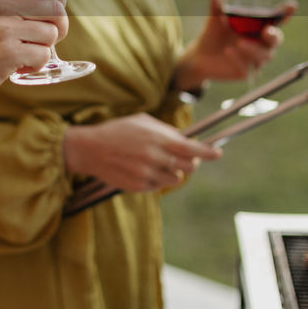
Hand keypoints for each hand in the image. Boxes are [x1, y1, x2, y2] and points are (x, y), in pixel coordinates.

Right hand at [0, 0, 68, 109]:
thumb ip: (19, 0)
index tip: (48, 16)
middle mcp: (2, 4)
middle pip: (57, 8)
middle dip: (57, 28)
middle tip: (38, 41)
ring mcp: (4, 28)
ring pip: (53, 33)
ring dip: (44, 49)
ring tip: (21, 54)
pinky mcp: (8, 53)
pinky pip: (45, 55)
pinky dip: (36, 65)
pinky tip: (16, 66)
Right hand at [63, 113, 220, 192]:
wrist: (90, 149)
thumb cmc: (117, 131)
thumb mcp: (142, 122)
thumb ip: (165, 131)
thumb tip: (185, 140)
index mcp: (158, 138)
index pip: (191, 149)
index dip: (208, 153)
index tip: (217, 154)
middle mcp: (155, 157)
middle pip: (188, 167)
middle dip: (189, 163)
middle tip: (182, 159)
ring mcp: (147, 173)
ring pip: (174, 178)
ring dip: (170, 172)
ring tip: (154, 162)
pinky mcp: (139, 186)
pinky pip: (158, 186)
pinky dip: (155, 179)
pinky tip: (141, 169)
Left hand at [175, 0, 295, 87]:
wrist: (200, 57)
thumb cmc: (214, 35)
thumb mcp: (215, 20)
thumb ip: (217, 8)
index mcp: (258, 28)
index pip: (277, 20)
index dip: (286, 13)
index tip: (291, 5)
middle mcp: (261, 43)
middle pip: (276, 39)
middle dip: (274, 35)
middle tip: (266, 31)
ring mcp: (256, 59)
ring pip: (264, 55)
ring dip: (254, 48)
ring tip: (240, 42)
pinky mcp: (247, 73)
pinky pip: (248, 69)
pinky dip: (239, 59)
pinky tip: (228, 51)